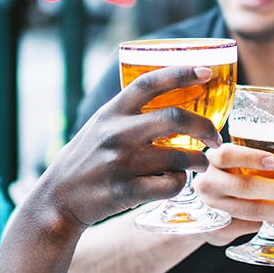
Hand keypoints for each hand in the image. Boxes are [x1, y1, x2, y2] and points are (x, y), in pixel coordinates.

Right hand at [32, 66, 222, 226]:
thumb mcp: (99, 127)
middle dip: (204, 126)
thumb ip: (127, 114)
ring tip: (201, 163)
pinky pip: (171, 185)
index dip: (180, 73)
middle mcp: (116, 134)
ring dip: (199, 160)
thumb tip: (170, 98)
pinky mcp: (126, 192)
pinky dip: (181, 183)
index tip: (206, 72)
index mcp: (111, 113)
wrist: (58, 200)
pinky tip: (177, 182)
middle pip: (174, 117)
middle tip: (215, 135)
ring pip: (179, 156)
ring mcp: (121, 163)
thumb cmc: (84, 160)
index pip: (148, 83)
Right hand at [193, 144, 273, 244]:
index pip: (228, 155)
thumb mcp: (239, 166)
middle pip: (245, 187)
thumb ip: (272, 165)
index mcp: (213, 160)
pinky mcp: (218, 229)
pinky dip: (273, 222)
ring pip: (250, 211)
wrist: (199, 211)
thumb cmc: (228, 179)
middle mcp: (209, 183)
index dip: (251, 157)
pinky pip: (250, 226)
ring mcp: (211, 208)